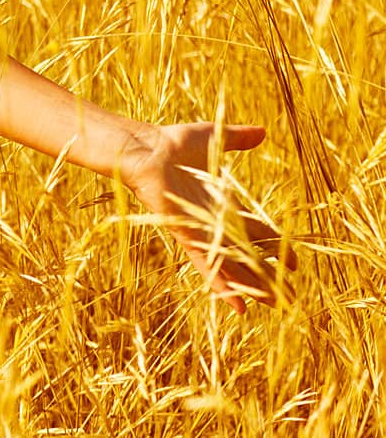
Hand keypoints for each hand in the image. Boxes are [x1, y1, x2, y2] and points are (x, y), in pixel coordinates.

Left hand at [118, 121, 294, 314]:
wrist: (144, 149)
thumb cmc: (171, 144)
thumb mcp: (213, 139)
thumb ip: (238, 139)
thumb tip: (263, 131)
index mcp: (222, 205)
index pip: (255, 231)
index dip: (274, 246)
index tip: (293, 263)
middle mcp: (212, 223)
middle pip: (248, 255)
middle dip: (269, 275)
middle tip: (290, 298)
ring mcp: (199, 231)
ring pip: (232, 266)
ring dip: (253, 286)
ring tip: (275, 306)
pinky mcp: (185, 235)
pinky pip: (207, 264)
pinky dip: (222, 283)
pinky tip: (236, 304)